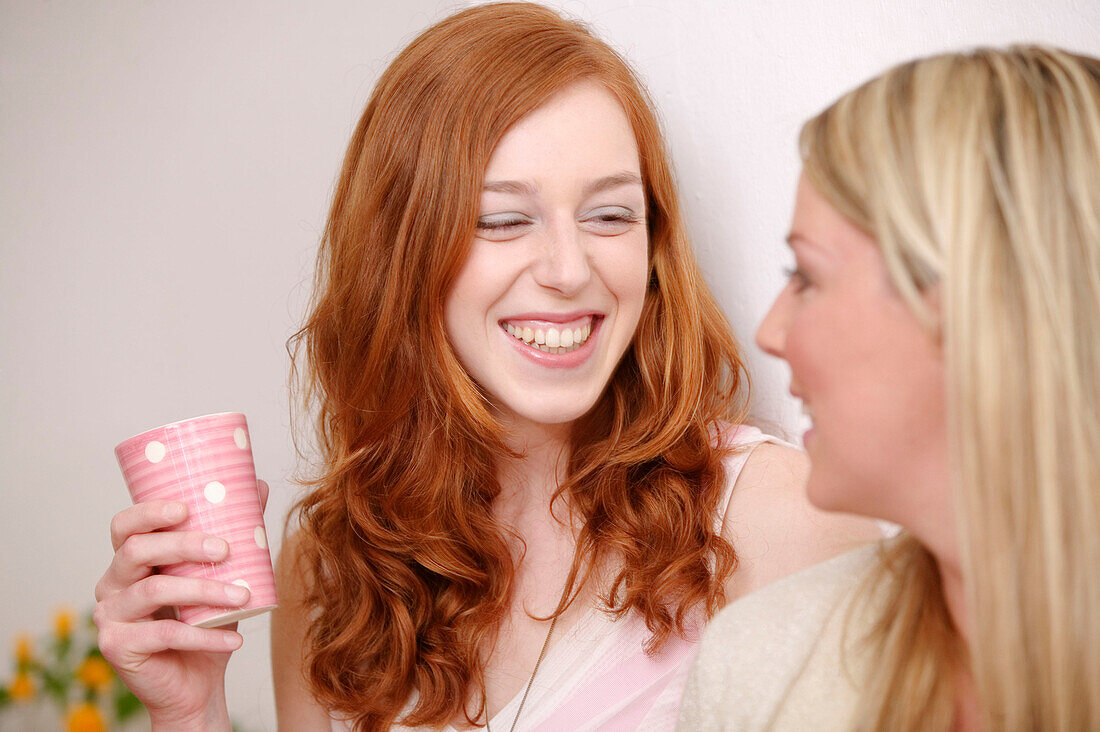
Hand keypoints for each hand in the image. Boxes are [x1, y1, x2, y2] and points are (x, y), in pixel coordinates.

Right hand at [93, 480, 269, 729]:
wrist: (197, 685)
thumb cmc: (205, 623)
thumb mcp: (221, 575)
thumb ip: (233, 532)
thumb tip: (259, 486)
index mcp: (130, 560)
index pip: (125, 525)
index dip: (149, 512)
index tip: (186, 508)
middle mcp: (112, 584)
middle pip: (137, 551)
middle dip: (183, 545)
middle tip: (225, 550)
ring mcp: (110, 616)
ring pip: (153, 591)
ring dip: (204, 591)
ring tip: (243, 597)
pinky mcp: (117, 647)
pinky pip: (164, 634)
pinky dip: (205, 637)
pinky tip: (234, 638)